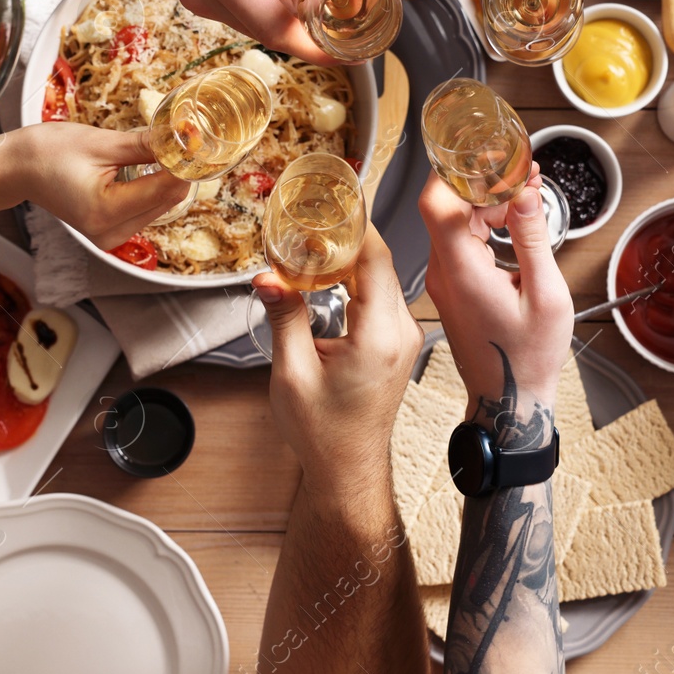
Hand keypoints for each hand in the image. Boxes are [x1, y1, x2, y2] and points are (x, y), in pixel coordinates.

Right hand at [20, 122, 189, 248]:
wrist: (18, 169)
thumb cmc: (48, 153)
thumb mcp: (102, 142)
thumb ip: (147, 145)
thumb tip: (183, 138)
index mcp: (105, 211)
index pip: (164, 190)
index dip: (185, 165)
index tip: (199, 142)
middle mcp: (109, 233)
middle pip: (166, 202)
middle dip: (179, 173)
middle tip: (190, 142)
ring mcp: (109, 237)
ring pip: (159, 209)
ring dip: (168, 182)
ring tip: (170, 152)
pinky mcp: (108, 233)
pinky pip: (144, 212)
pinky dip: (152, 192)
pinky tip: (153, 171)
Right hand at [252, 227, 421, 503]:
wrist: (348, 467)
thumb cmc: (325, 432)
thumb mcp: (292, 373)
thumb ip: (284, 318)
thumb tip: (268, 277)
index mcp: (379, 337)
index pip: (376, 261)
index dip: (355, 228)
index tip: (332, 206)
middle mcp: (401, 332)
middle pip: (380, 264)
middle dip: (346, 241)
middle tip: (311, 222)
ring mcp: (405, 337)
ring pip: (382, 278)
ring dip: (350, 261)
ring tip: (314, 247)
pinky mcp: (398, 341)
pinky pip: (382, 296)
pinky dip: (357, 280)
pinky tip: (330, 277)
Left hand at [417, 170, 572, 403]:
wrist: (509, 401)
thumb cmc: (527, 358)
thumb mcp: (545, 295)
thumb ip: (532, 238)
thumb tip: (524, 192)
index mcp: (461, 272)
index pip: (437, 202)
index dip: (459, 171)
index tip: (495, 157)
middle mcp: (443, 272)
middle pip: (447, 205)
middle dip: (484, 182)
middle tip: (525, 175)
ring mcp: (444, 280)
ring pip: (453, 221)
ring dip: (487, 203)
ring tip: (526, 198)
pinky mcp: (451, 286)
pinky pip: (459, 241)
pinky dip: (484, 224)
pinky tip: (512, 223)